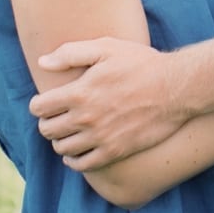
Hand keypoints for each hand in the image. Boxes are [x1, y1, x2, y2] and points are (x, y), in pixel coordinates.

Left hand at [27, 37, 187, 170]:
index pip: (40, 107)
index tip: (45, 102)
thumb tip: (42, 62)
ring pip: (62, 148)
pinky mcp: (114, 151)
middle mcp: (86, 118)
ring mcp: (100, 137)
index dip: (38, 104)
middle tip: (56, 116)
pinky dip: (74, 160)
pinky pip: (82, 165)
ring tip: (68, 132)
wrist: (175, 88)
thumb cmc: (140, 63)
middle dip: (47, 122)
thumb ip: (70, 53)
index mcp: (80, 92)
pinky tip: (78, 150)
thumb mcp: (106, 47)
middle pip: (47, 130)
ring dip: (60, 140)